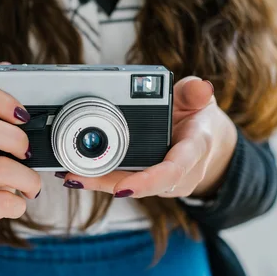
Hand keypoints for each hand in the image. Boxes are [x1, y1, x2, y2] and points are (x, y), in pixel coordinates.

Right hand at [0, 82, 40, 268]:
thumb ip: (3, 136)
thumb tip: (38, 117)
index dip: (0, 98)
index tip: (24, 116)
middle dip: (15, 138)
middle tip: (28, 154)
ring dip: (28, 178)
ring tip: (31, 187)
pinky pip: (2, 202)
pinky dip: (20, 204)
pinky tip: (16, 206)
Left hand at [59, 77, 237, 198]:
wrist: (206, 140)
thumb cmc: (198, 118)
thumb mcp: (198, 99)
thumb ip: (194, 92)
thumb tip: (200, 87)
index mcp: (195, 152)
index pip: (172, 171)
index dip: (146, 181)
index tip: (121, 188)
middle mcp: (182, 175)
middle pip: (142, 186)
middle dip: (107, 183)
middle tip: (76, 176)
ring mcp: (167, 185)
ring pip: (131, 188)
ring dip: (99, 183)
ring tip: (70, 175)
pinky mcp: (152, 187)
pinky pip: (127, 186)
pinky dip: (103, 181)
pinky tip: (79, 175)